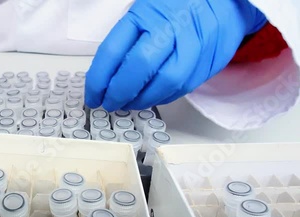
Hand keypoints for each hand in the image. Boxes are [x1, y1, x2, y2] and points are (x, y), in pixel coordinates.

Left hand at [85, 0, 265, 110]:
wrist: (225, 1)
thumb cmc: (177, 8)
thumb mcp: (144, 13)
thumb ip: (126, 42)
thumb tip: (104, 77)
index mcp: (146, 14)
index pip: (112, 51)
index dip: (98, 80)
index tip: (92, 95)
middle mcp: (170, 28)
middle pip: (138, 67)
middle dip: (119, 93)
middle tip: (109, 104)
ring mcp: (193, 45)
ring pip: (164, 82)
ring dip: (141, 100)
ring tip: (128, 104)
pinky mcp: (209, 62)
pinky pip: (182, 88)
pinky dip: (162, 97)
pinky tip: (151, 97)